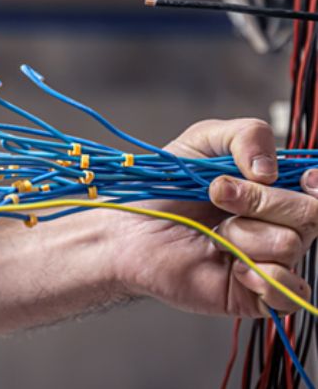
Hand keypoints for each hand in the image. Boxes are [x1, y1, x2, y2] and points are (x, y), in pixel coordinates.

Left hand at [116, 118, 317, 316]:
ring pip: (291, 244)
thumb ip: (246, 135)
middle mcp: (280, 223)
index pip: (317, 186)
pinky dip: (263, 276)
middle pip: (311, 213)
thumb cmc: (164, 189)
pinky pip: (290, 292)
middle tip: (217, 194)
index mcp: (274, 187)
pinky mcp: (258, 293)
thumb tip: (271, 169)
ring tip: (213, 235)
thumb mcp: (202, 141)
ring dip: (243, 234)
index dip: (314, 182)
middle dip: (259, 199)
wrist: (130, 229)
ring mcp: (271, 259)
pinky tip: (232, 267)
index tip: (288, 177)